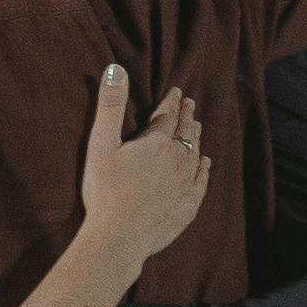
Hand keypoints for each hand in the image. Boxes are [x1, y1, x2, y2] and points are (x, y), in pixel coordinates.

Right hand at [76, 63, 210, 278]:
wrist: (119, 238)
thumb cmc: (105, 192)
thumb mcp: (101, 144)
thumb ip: (110, 105)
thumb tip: (116, 68)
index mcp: (156, 144)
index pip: (168, 115)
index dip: (171, 101)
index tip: (176, 91)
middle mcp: (177, 161)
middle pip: (186, 132)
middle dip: (187, 116)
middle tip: (189, 104)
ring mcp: (185, 185)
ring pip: (196, 153)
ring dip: (196, 138)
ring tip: (196, 128)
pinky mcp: (188, 206)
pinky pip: (201, 181)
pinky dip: (204, 169)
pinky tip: (205, 164)